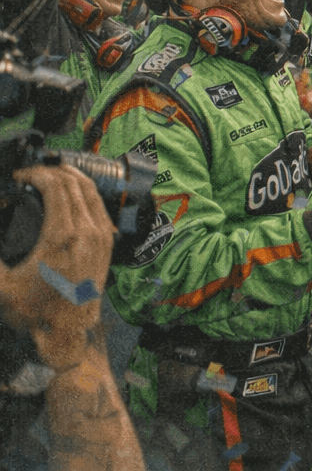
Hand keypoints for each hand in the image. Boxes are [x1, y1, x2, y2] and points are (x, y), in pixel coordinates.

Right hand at [0, 166, 113, 368]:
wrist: (69, 333)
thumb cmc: (35, 312)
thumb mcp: (1, 286)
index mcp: (63, 235)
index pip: (56, 185)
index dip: (35, 173)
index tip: (19, 177)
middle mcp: (88, 230)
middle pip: (74, 182)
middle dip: (50, 172)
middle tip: (30, 175)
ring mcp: (102, 235)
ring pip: (90, 190)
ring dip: (70, 177)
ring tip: (48, 177)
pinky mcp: (108, 242)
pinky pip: (99, 205)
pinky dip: (84, 192)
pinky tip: (69, 194)